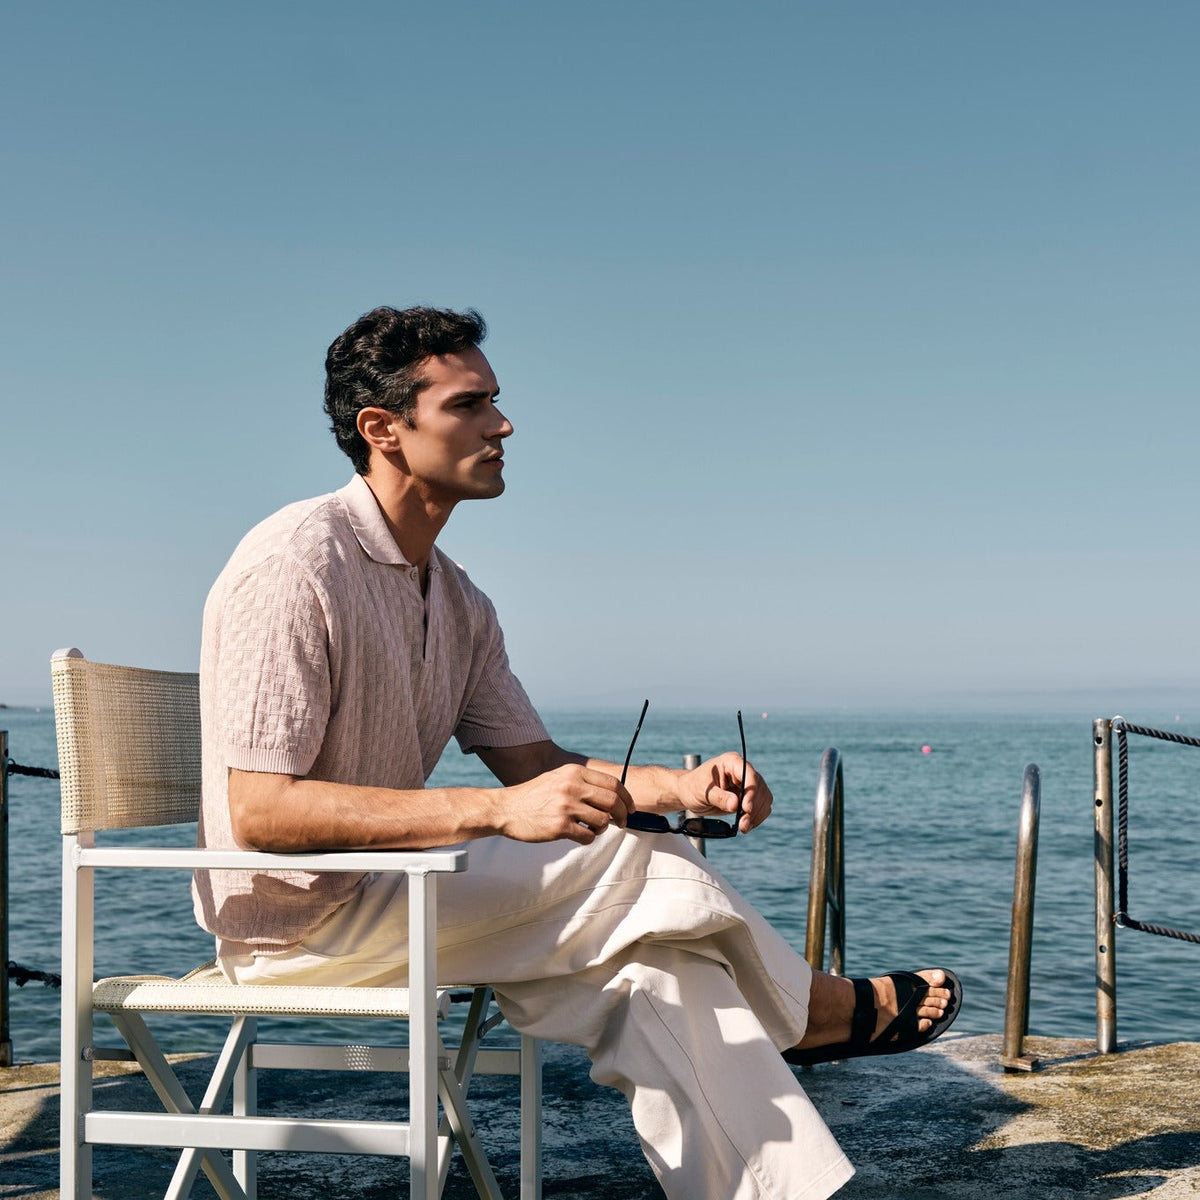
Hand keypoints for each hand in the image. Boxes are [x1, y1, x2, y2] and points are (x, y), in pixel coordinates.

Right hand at [498, 764, 632, 844]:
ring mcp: (566, 806)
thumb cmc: (534, 795)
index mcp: (574, 772)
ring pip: (603, 821)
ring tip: (591, 828)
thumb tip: (613, 795)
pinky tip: (579, 835)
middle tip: (622, 823)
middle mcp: (572, 786)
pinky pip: (588, 836)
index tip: (630, 808)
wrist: (506, 808)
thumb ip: (583, 782)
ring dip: (602, 828)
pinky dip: (588, 839)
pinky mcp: (560, 826)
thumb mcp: (559, 778)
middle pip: (613, 801)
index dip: (626, 798)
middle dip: (622, 815)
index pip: (613, 783)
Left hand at [678, 753, 772, 832]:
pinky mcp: (749, 796)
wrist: (689, 793)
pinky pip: (761, 807)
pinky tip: (747, 825)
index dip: (751, 792)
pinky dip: (756, 818)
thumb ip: (719, 797)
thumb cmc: (693, 787)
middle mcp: (743, 770)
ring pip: (764, 798)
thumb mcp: (702, 792)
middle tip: (743, 825)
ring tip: (743, 827)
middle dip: (753, 808)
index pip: (749, 774)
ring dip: (756, 815)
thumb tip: (735, 805)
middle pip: (759, 788)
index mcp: (731, 762)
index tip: (746, 808)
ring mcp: (747, 783)